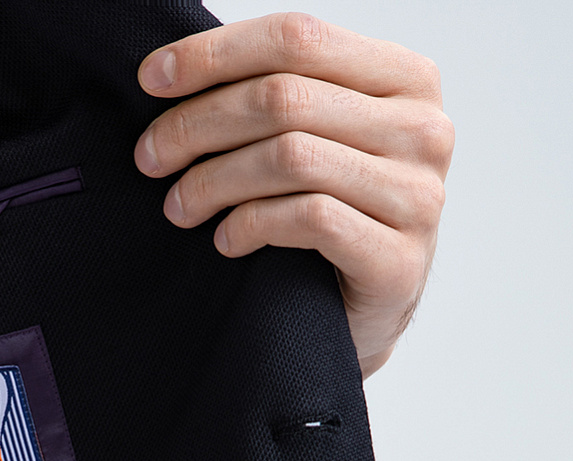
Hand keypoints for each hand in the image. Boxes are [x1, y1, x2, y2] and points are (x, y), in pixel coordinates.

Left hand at [134, 12, 453, 377]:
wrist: (374, 312)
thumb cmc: (337, 214)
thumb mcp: (320, 137)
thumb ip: (281, 95)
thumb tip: (172, 71)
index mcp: (404, 77)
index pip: (297, 37)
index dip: (215, 53)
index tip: (150, 79)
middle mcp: (423, 128)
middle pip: (283, 98)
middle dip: (198, 125)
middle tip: (150, 157)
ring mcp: (417, 196)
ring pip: (290, 158)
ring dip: (214, 181)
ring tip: (178, 206)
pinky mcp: (399, 259)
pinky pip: (308, 218)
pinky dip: (251, 224)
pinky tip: (224, 240)